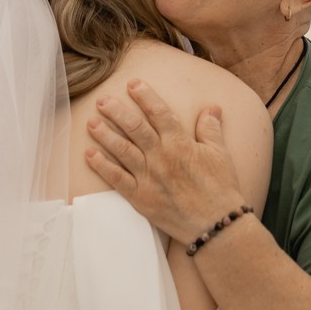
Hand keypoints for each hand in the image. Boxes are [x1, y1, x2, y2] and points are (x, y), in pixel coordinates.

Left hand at [83, 79, 242, 246]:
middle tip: (102, 100)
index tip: (133, 84)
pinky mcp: (141, 198)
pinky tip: (90, 154)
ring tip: (91, 122)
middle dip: (116, 111)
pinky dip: (102, 166)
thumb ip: (211, 129)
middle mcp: (161, 157)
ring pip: (121, 150)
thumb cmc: (220, 189)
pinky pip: (116, 179)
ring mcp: (148, 178)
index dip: (145, 96)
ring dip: (104, 134)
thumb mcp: (220, 154)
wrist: (216, 225)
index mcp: (180, 143)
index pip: (159, 112)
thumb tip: (211, 107)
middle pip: (134, 128)